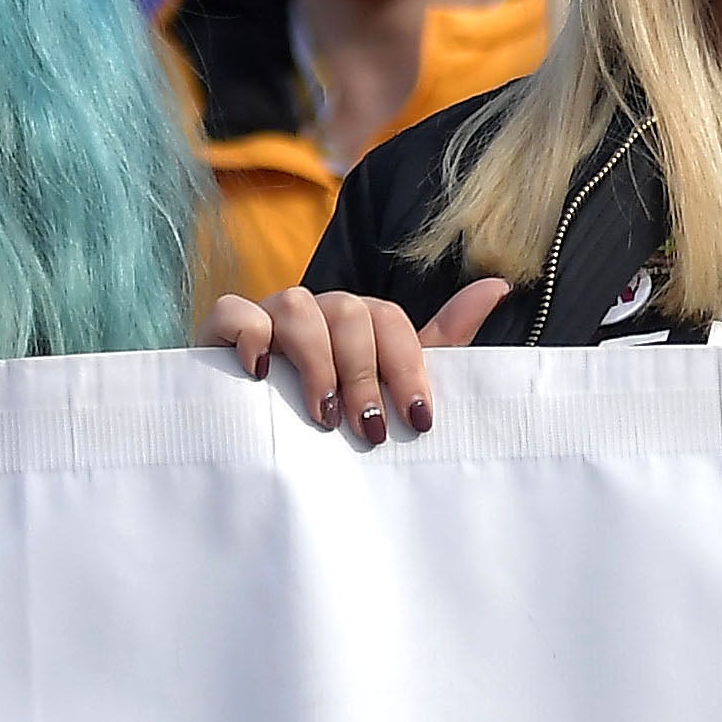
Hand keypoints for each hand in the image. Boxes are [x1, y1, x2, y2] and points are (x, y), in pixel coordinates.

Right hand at [204, 278, 504, 442]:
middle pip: (349, 312)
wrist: (257, 437)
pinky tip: (261, 372)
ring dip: (317, 360)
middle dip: (364, 374)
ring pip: (297, 304)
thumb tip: (500, 284)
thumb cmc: (333, 412)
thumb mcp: (389, 384)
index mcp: (360, 320)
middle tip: (368, 430)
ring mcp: (269, 315)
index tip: (418, 420)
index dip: (408, 367)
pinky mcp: (222, 331)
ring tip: (321, 415)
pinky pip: (232, 311)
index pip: (391, 321)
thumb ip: (441, 339)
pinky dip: (247, 333)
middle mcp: (318, 310)